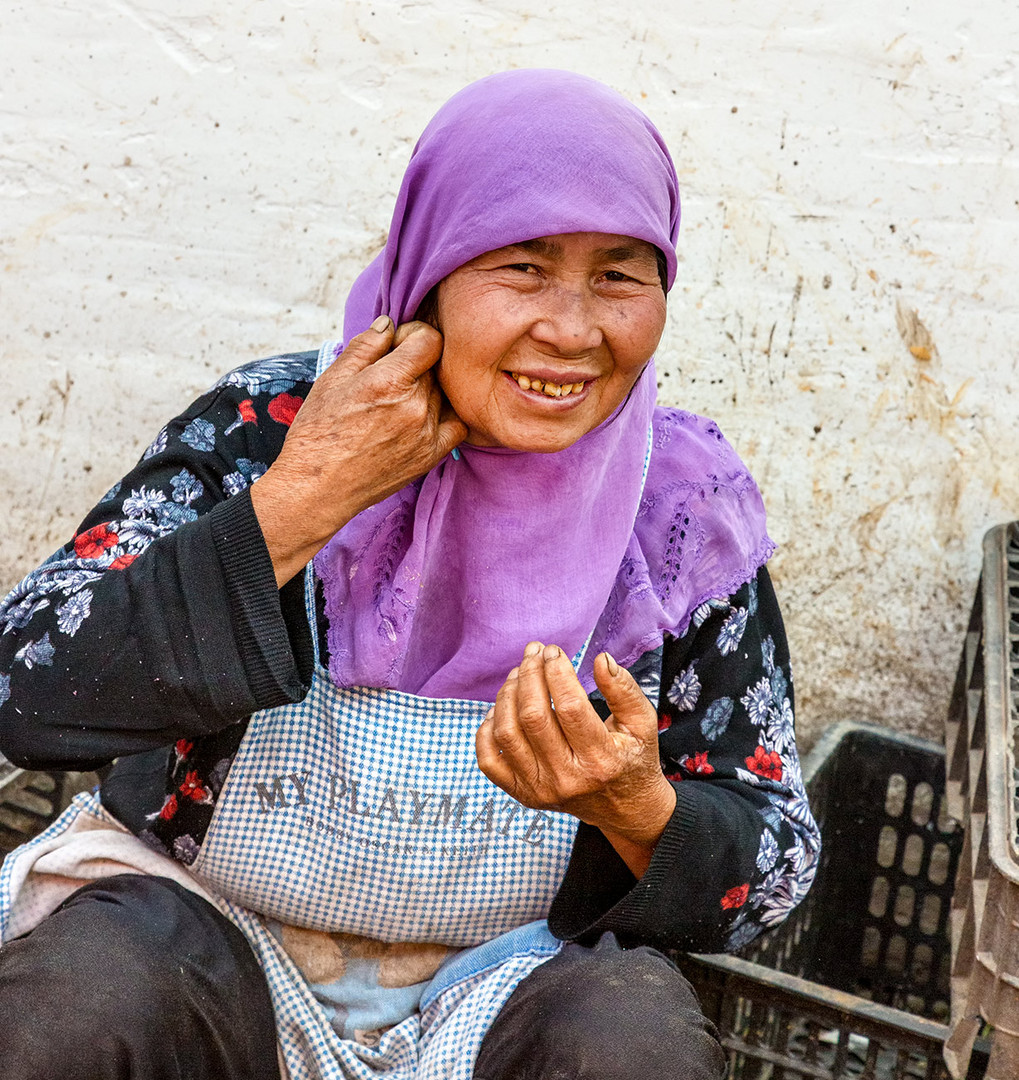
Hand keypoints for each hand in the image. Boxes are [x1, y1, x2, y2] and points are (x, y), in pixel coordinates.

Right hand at [251, 318, 466, 585]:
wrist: (318, 488)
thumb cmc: (317, 432)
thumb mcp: (332, 379)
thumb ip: (366, 347)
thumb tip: (391, 323)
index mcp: (389, 381)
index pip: (429, 339)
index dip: (414, 336)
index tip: (398, 346)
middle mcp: (414, 406)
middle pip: (435, 366)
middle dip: (415, 365)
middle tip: (389, 378)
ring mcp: (427, 432)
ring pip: (443, 393)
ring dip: (427, 390)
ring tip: (398, 402)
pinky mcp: (432, 455)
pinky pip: (457, 424)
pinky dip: (446, 415)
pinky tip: (424, 417)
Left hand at [476, 643, 676, 877]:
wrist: (624, 809)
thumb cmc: (633, 758)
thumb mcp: (642, 723)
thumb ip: (624, 689)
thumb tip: (600, 659)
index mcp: (600, 761)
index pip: (570, 707)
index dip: (557, 672)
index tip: (554, 651)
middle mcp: (567, 779)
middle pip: (533, 717)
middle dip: (529, 675)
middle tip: (534, 653)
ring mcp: (540, 790)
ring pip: (506, 733)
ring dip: (507, 694)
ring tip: (519, 673)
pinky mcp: (523, 794)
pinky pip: (488, 759)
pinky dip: (487, 728)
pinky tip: (502, 707)